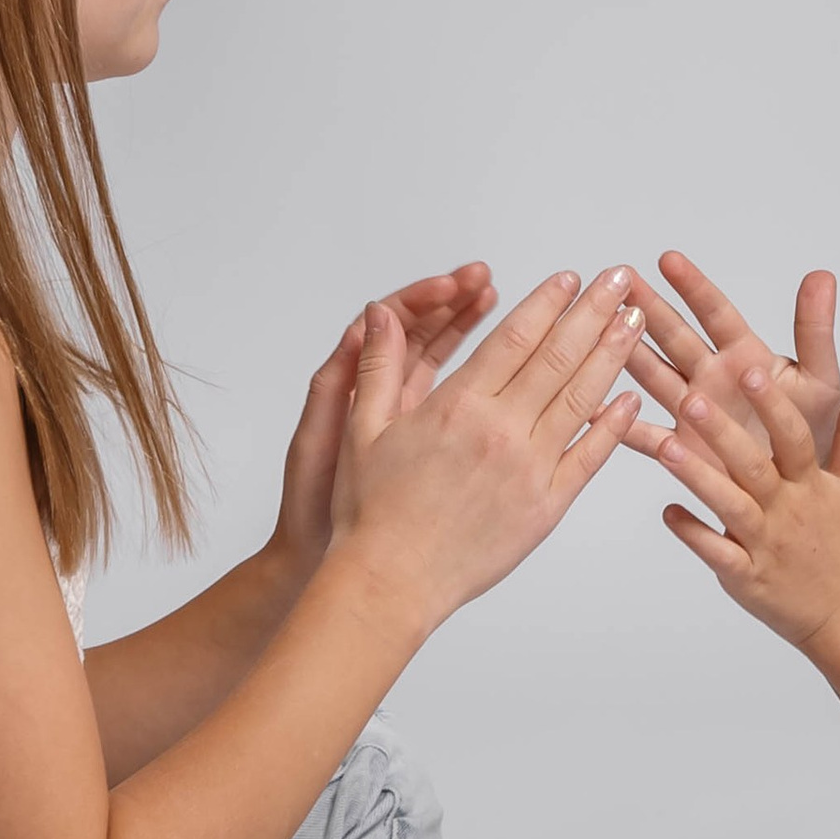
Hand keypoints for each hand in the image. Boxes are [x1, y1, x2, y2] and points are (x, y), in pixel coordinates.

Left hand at [269, 264, 496, 584]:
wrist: (338, 559)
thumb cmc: (319, 505)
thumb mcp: (324, 440)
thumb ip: (341, 381)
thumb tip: (362, 322)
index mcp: (355, 385)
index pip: (391, 327)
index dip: (423, 301)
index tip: (453, 285)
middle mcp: (384, 392)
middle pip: (425, 332)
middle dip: (455, 301)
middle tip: (487, 279)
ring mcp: (412, 412)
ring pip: (448, 357)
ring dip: (473, 327)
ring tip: (503, 302)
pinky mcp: (434, 435)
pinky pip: (463, 394)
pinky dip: (488, 374)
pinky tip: (520, 361)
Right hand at [327, 268, 644, 629]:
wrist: (391, 581)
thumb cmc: (371, 510)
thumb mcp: (362, 428)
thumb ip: (379, 364)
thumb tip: (379, 311)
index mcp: (457, 405)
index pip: (515, 338)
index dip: (547, 303)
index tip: (571, 278)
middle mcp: (500, 431)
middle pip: (558, 357)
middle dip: (594, 312)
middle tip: (621, 279)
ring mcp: (529, 470)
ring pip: (581, 399)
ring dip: (612, 356)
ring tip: (635, 321)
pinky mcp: (546, 507)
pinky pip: (588, 459)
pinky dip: (612, 426)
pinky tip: (630, 399)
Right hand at [621, 252, 839, 471]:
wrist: (803, 491)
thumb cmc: (813, 433)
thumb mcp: (820, 380)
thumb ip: (815, 331)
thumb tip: (822, 276)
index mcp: (746, 356)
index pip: (715, 313)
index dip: (692, 286)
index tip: (668, 260)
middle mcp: (712, 377)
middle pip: (675, 336)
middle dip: (648, 308)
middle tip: (619, 280)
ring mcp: (693, 410)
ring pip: (654, 374)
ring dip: (628, 353)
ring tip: (600, 329)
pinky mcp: (683, 448)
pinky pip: (647, 435)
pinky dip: (621, 424)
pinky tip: (593, 408)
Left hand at [656, 354, 839, 651]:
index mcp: (812, 485)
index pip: (793, 438)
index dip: (773, 406)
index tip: (751, 371)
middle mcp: (787, 511)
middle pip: (754, 466)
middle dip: (723, 432)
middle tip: (691, 397)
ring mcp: (764, 544)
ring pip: (729, 506)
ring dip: (698, 478)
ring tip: (666, 448)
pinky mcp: (746, 576)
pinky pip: (717, 554)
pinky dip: (693, 534)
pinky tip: (668, 513)